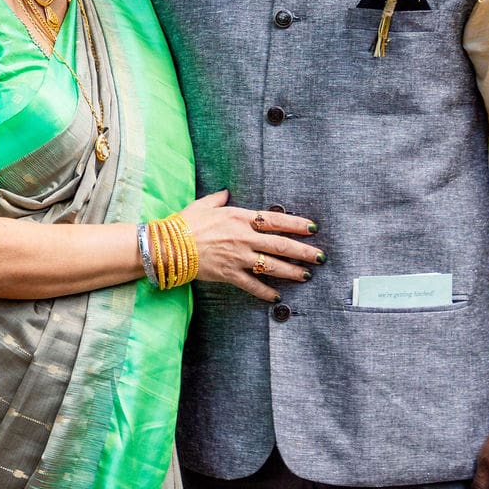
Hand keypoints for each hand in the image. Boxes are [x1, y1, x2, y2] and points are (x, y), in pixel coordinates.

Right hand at [182, 190, 323, 302]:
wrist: (169, 245)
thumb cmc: (186, 223)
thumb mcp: (204, 204)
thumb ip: (218, 198)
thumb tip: (225, 192)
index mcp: (240, 218)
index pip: (276, 221)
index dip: (297, 225)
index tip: (312, 228)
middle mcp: (244, 237)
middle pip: (281, 245)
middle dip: (304, 251)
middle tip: (320, 257)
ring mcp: (238, 257)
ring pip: (272, 266)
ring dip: (292, 271)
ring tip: (306, 275)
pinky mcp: (229, 274)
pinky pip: (252, 285)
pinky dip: (265, 292)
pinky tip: (277, 296)